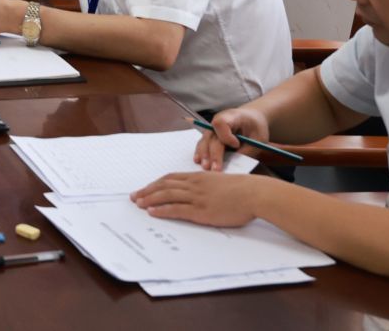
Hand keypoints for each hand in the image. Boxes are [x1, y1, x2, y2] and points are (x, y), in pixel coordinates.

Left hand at [132, 171, 265, 227]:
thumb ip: (208, 186)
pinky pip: (176, 209)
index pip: (171, 178)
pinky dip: (162, 210)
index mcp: (198, 177)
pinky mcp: (201, 210)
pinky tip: (153, 212)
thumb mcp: (221, 182)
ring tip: (138, 204)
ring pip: (166, 195)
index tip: (146, 188)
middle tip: (135, 196)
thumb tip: (201, 193)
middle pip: (164, 185)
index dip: (156, 183)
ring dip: (150, 199)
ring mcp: (196, 197)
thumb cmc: (243, 189)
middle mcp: (194, 185)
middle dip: (147, 191)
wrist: (253, 193)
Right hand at [196, 107, 271, 169]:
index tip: (236, 145)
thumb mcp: (258, 138)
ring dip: (204, 154)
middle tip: (216, 169)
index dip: (226, 136)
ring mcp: (212, 128)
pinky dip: (201, 152)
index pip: (221, 123)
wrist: (251, 119)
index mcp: (232, 117)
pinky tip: (198, 160)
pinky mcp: (210, 136)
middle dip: (214, 154)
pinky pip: (203, 144)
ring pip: (204, 141)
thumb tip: (234, 163)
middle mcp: (218, 121)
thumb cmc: (256, 128)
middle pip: (212, 137)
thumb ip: (247, 150)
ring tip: (205, 167)